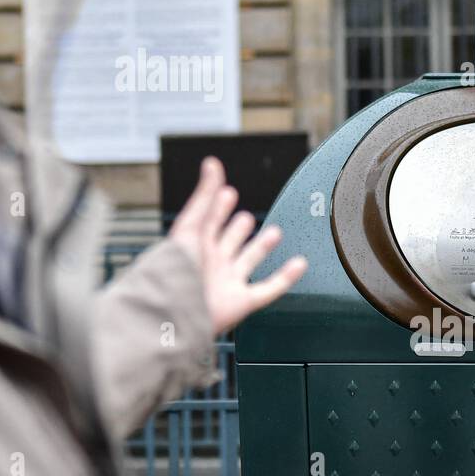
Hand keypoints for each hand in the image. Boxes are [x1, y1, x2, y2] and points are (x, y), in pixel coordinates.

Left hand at [168, 156, 306, 333]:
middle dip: (238, 229)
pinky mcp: (241, 301)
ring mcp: (227, 282)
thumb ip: (204, 196)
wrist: (176, 311)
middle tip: (245, 218)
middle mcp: (211, 263)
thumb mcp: (190, 225)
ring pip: (249, 261)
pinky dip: (285, 277)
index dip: (219, 206)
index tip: (227, 192)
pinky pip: (268, 288)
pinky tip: (298, 264)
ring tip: (274, 233)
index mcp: (195, 244)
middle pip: (229, 241)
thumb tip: (211, 164)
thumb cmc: (177, 270)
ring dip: (262, 247)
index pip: (210, 220)